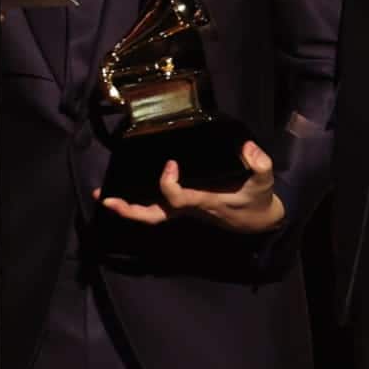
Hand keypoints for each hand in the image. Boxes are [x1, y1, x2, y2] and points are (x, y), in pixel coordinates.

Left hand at [97, 140, 286, 234]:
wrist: (260, 222)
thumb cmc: (258, 201)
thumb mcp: (264, 181)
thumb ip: (259, 163)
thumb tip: (246, 146)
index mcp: (203, 201)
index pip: (177, 199)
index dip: (168, 185)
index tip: (170, 164)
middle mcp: (188, 209)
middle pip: (153, 216)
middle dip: (129, 210)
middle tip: (106, 199)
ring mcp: (185, 210)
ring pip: (152, 215)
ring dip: (127, 208)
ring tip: (104, 196)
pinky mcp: (185, 208)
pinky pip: (158, 208)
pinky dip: (138, 203)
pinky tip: (124, 192)